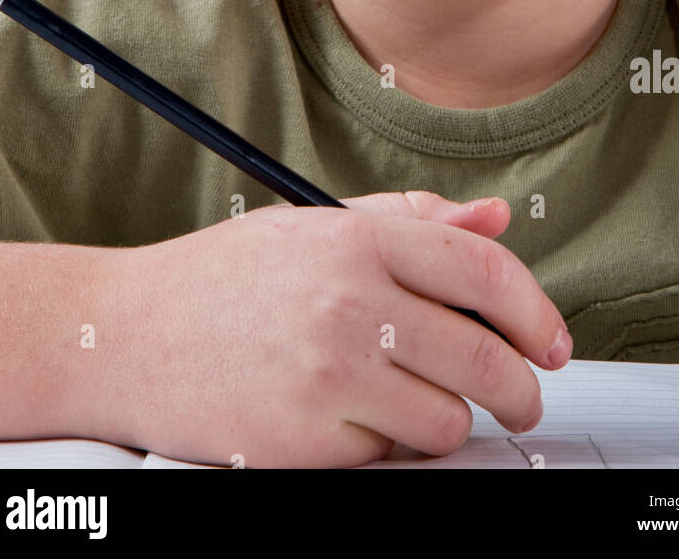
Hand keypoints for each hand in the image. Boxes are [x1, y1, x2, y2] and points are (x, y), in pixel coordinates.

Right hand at [103, 190, 571, 467]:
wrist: (125, 335)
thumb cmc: (221, 278)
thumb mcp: (316, 224)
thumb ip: (413, 221)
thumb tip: (496, 222)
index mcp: (358, 239)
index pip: (485, 271)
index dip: (536, 312)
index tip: (553, 342)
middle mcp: (350, 301)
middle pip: (485, 358)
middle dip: (519, 389)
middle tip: (519, 399)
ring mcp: (330, 374)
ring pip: (447, 420)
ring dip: (442, 420)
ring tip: (403, 399)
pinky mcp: (307, 440)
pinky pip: (389, 457)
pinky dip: (385, 447)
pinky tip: (347, 417)